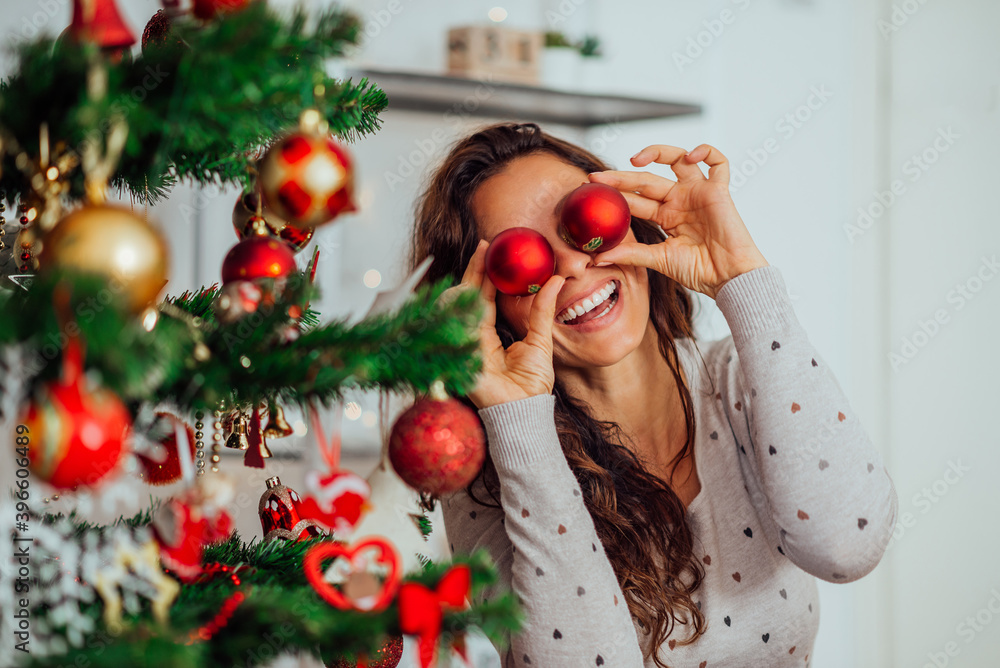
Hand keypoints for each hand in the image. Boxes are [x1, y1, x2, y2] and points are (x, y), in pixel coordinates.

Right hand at [439, 240, 565, 408]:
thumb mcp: (540, 339)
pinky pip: (457, 325)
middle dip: (475, 270)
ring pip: (461, 305)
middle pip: (470, 297)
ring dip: (469, 280)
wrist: (523, 409)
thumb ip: (543, 310)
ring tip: (481, 258)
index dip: (485, 275)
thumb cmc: (531, 383)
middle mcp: (474, 337)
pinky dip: (460, 306)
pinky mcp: (461, 354)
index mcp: (490, 335)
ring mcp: (465, 344)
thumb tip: (556, 279)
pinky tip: (466, 286)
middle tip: (485, 246)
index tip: (490, 251)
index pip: (484, 298)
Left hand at [588, 144, 768, 298]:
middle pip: (646, 181)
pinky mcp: (718, 191)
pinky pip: (717, 162)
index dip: (614, 194)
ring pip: (677, 159)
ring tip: (634, 160)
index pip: (634, 200)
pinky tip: (690, 155)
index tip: (590, 191)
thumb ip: (631, 254)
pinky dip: (706, 151)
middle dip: (620, 178)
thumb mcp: (659, 260)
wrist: (728, 279)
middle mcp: (680, 201)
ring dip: (656, 152)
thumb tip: (597, 258)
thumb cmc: (700, 272)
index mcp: (665, 217)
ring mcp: (698, 193)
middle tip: (596, 178)